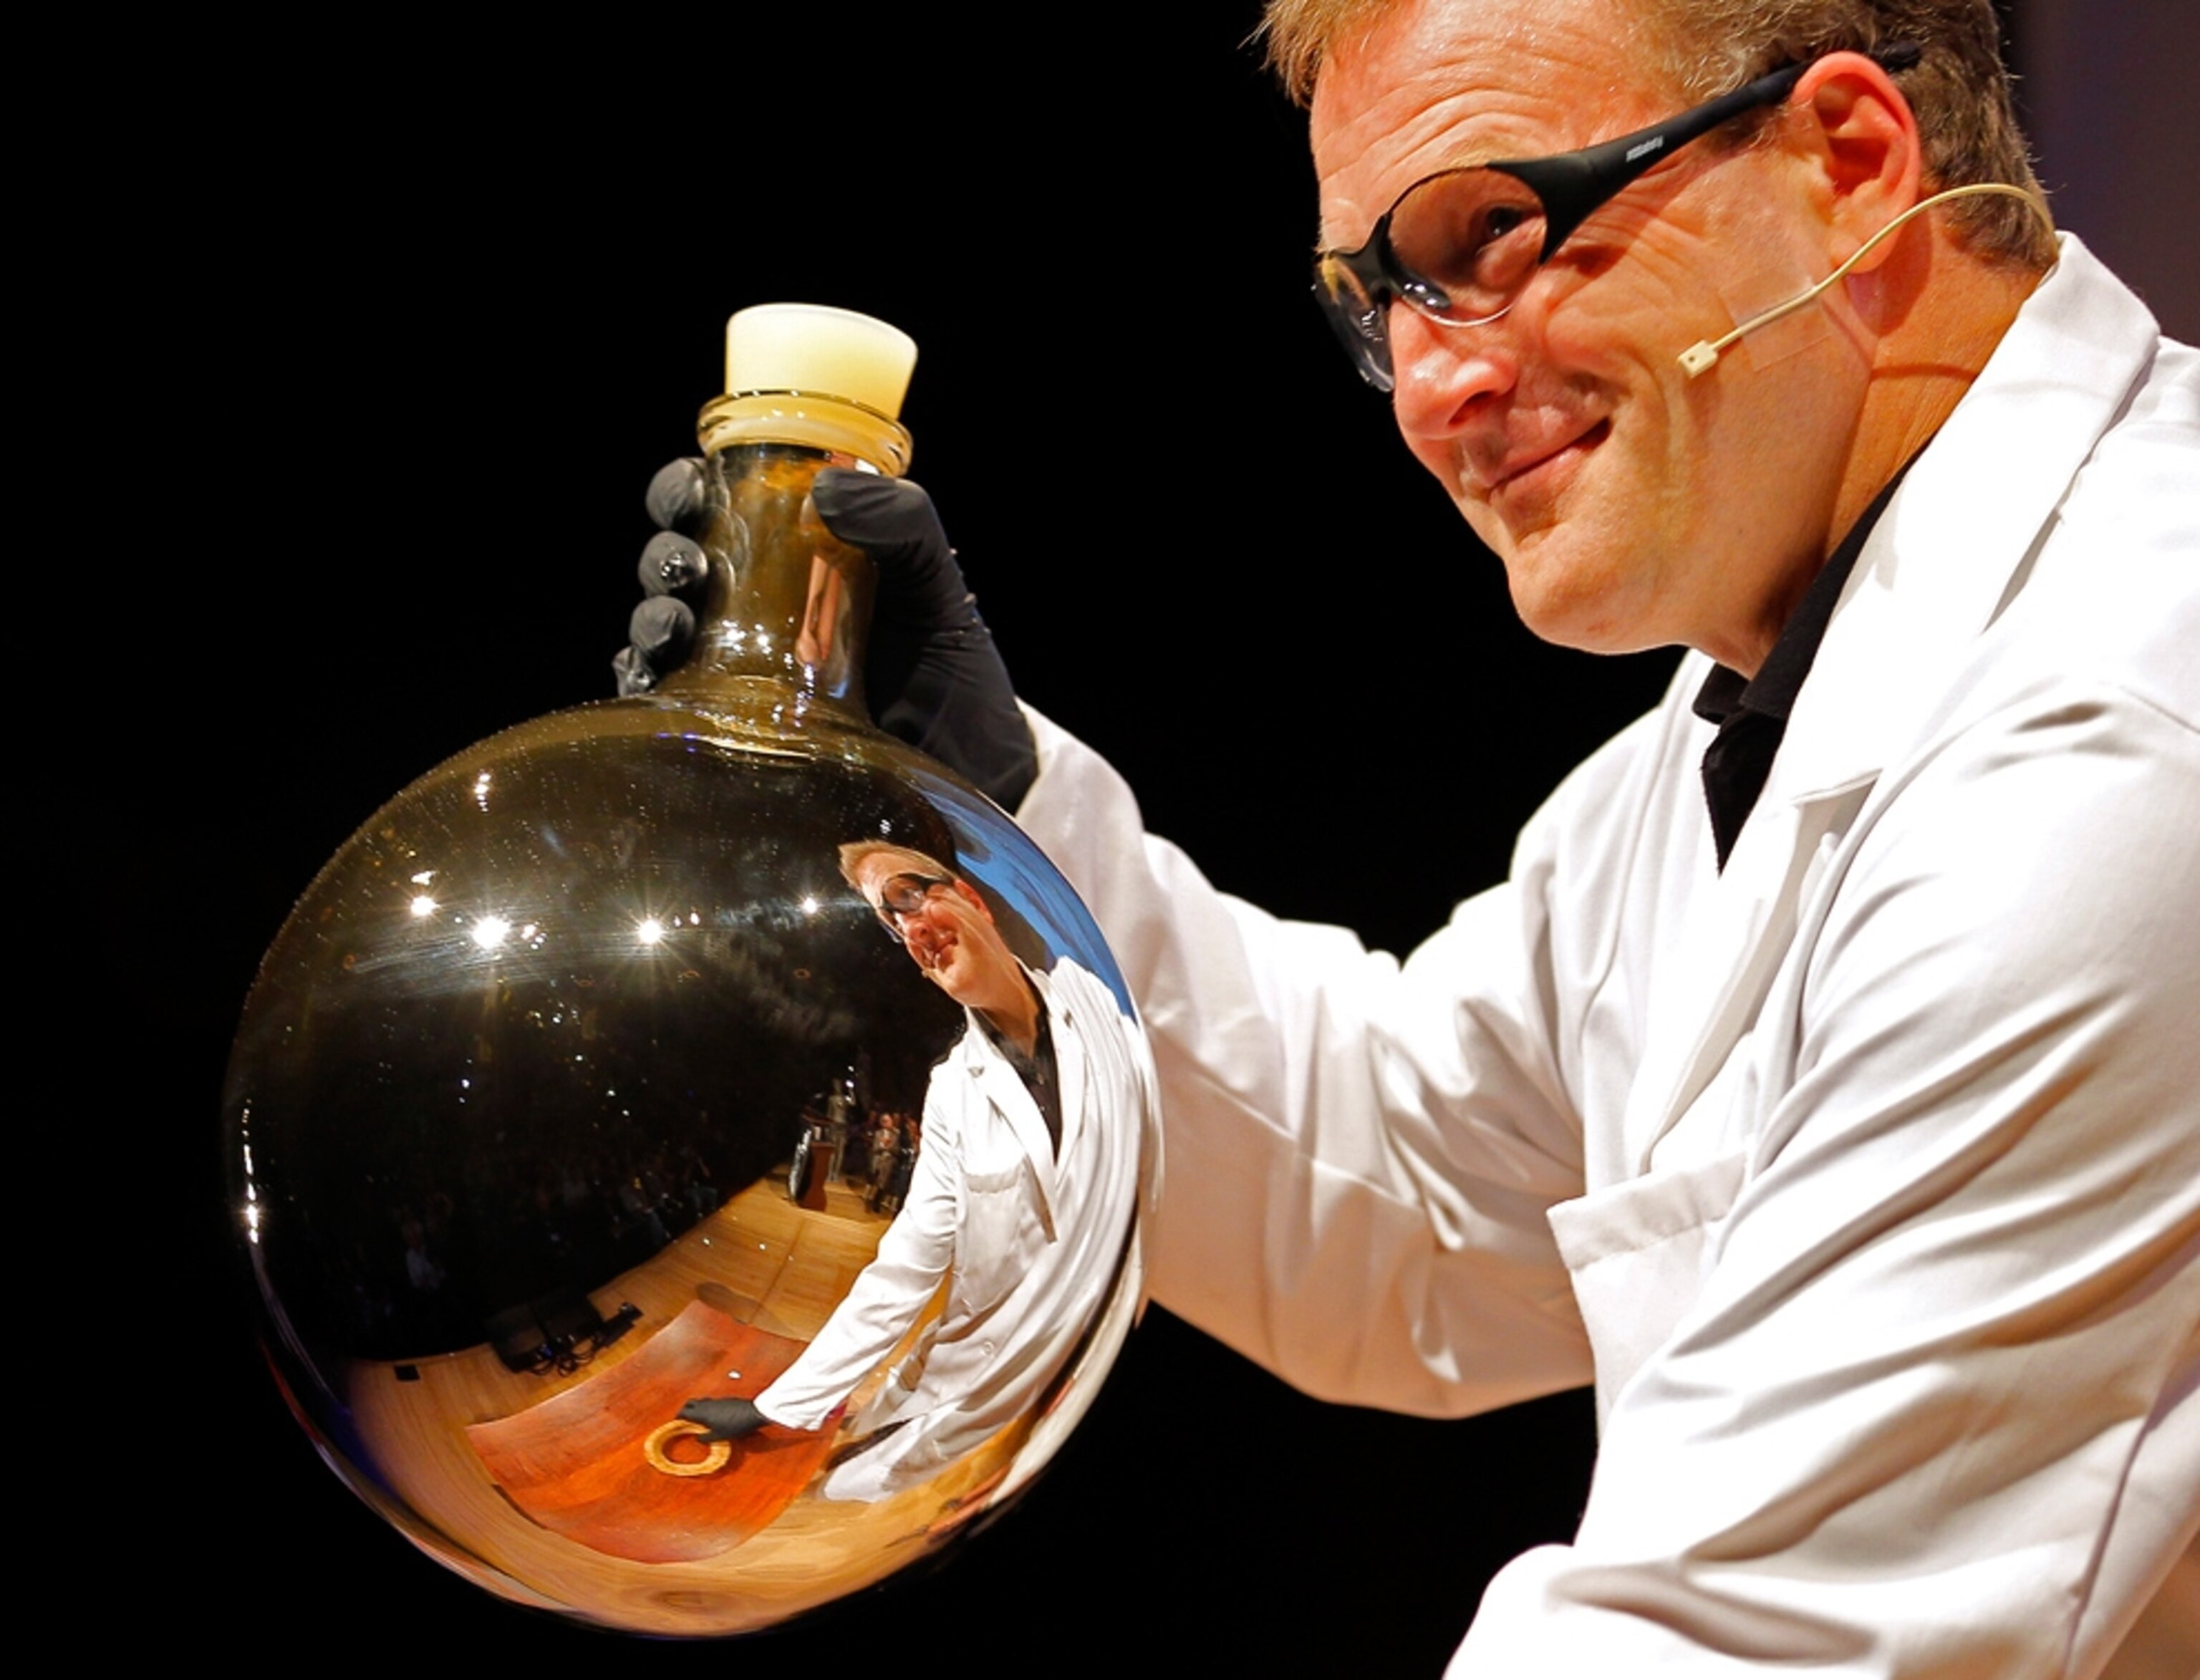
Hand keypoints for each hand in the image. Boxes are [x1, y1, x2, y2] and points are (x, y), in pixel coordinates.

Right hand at [614, 460, 1036, 807]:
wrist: (971, 778)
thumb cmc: (956, 679)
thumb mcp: (939, 592)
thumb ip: (905, 527)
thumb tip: (828, 489)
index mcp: (802, 568)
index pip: (726, 513)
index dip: (691, 492)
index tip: (692, 490)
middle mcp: (762, 618)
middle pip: (683, 569)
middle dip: (667, 557)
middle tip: (686, 566)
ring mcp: (745, 680)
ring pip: (667, 634)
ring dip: (655, 617)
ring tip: (673, 624)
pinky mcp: (740, 742)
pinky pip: (672, 711)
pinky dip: (651, 691)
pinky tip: (657, 680)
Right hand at [677, 1396, 766, 1441]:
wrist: (752, 1413)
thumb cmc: (734, 1426)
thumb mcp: (719, 1436)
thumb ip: (706, 1437)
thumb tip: (697, 1438)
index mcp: (702, 1413)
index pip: (685, 1412)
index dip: (678, 1416)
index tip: (676, 1421)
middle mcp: (707, 1404)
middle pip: (690, 1403)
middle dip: (685, 1409)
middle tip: (684, 1417)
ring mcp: (716, 1400)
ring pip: (700, 1401)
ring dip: (695, 1407)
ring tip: (696, 1416)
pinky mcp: (724, 1399)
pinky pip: (710, 1401)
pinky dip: (705, 1406)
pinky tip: (710, 1414)